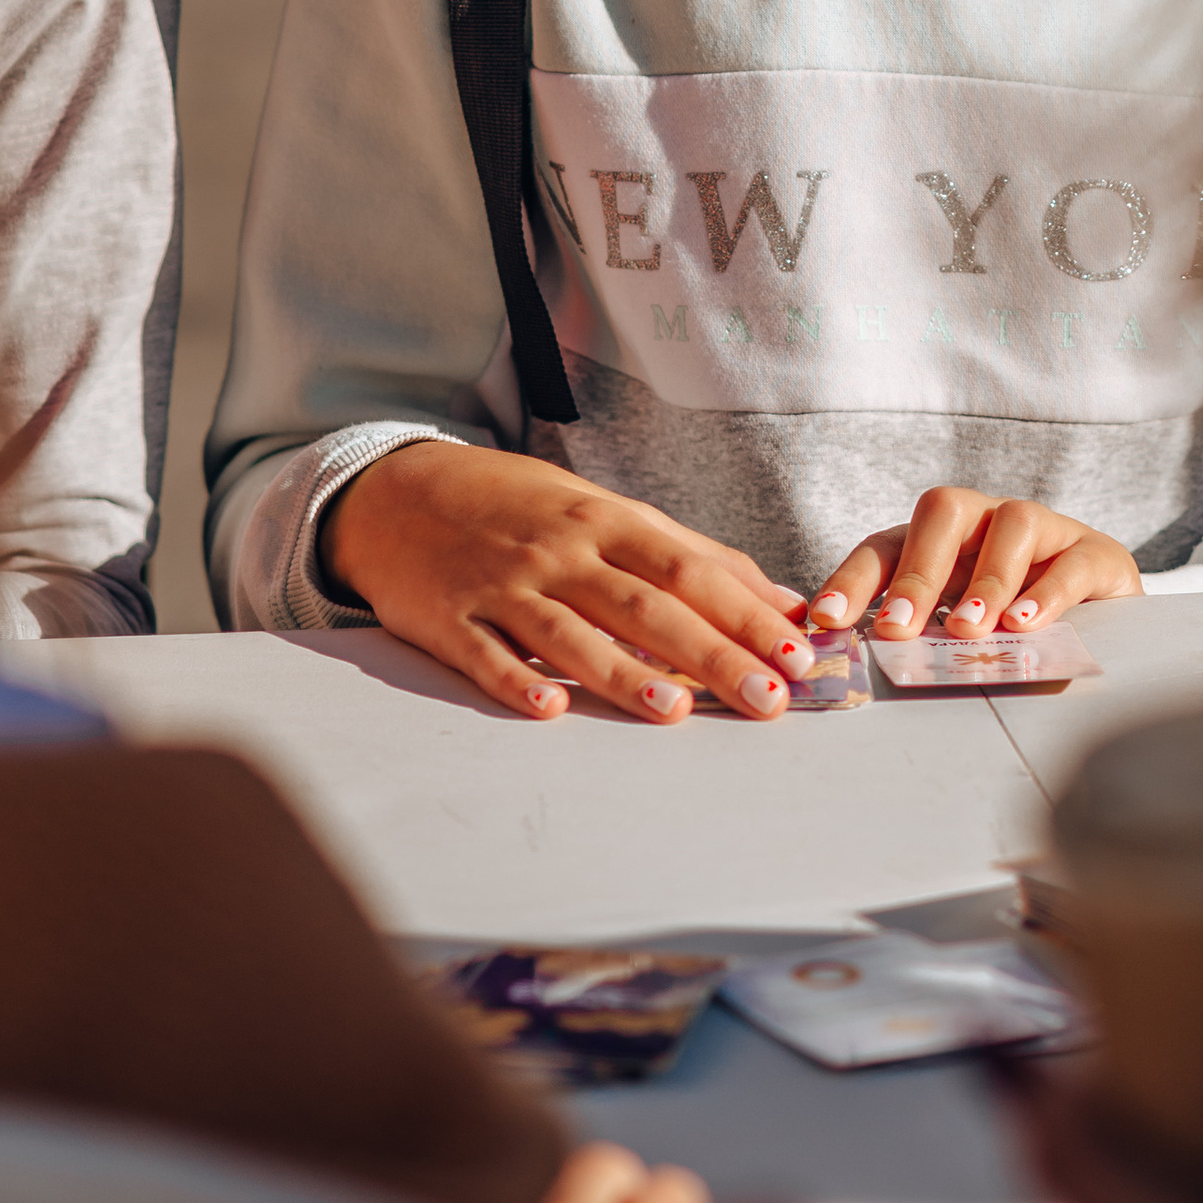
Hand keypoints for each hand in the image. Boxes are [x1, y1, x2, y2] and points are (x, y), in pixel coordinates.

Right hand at [323, 440, 815, 722]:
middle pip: (646, 607)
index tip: (799, 653)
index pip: (689, 570)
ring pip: (570, 633)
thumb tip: (777, 598)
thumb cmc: (522, 508)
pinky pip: (485, 654)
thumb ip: (690, 554)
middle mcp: (561, 551)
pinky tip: (548, 709)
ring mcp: (503, 585)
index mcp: (606, 521)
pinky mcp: (449, 618)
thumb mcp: (605, 511)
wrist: (403, 490)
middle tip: (767, 699)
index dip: (747, 612)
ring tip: (674, 712)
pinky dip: (515, 682)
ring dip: (623, 673)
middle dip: (712, 655)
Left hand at [806, 487, 1143, 642]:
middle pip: (944, 510)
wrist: (1103, 604)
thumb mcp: (959, 624)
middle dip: (917, 570)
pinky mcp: (1093, 553)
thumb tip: (864, 665)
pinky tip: (1025, 623)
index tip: (826, 619)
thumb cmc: (1014, 616)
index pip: (887, 545)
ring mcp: (1044, 529)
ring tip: (968, 628)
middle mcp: (987, 520)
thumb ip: (922, 637)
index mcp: (942, 539)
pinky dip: (1047, 592)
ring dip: (986, 578)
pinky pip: (1071, 560)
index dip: (854, 579)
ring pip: (1012, 523)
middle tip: (900, 627)